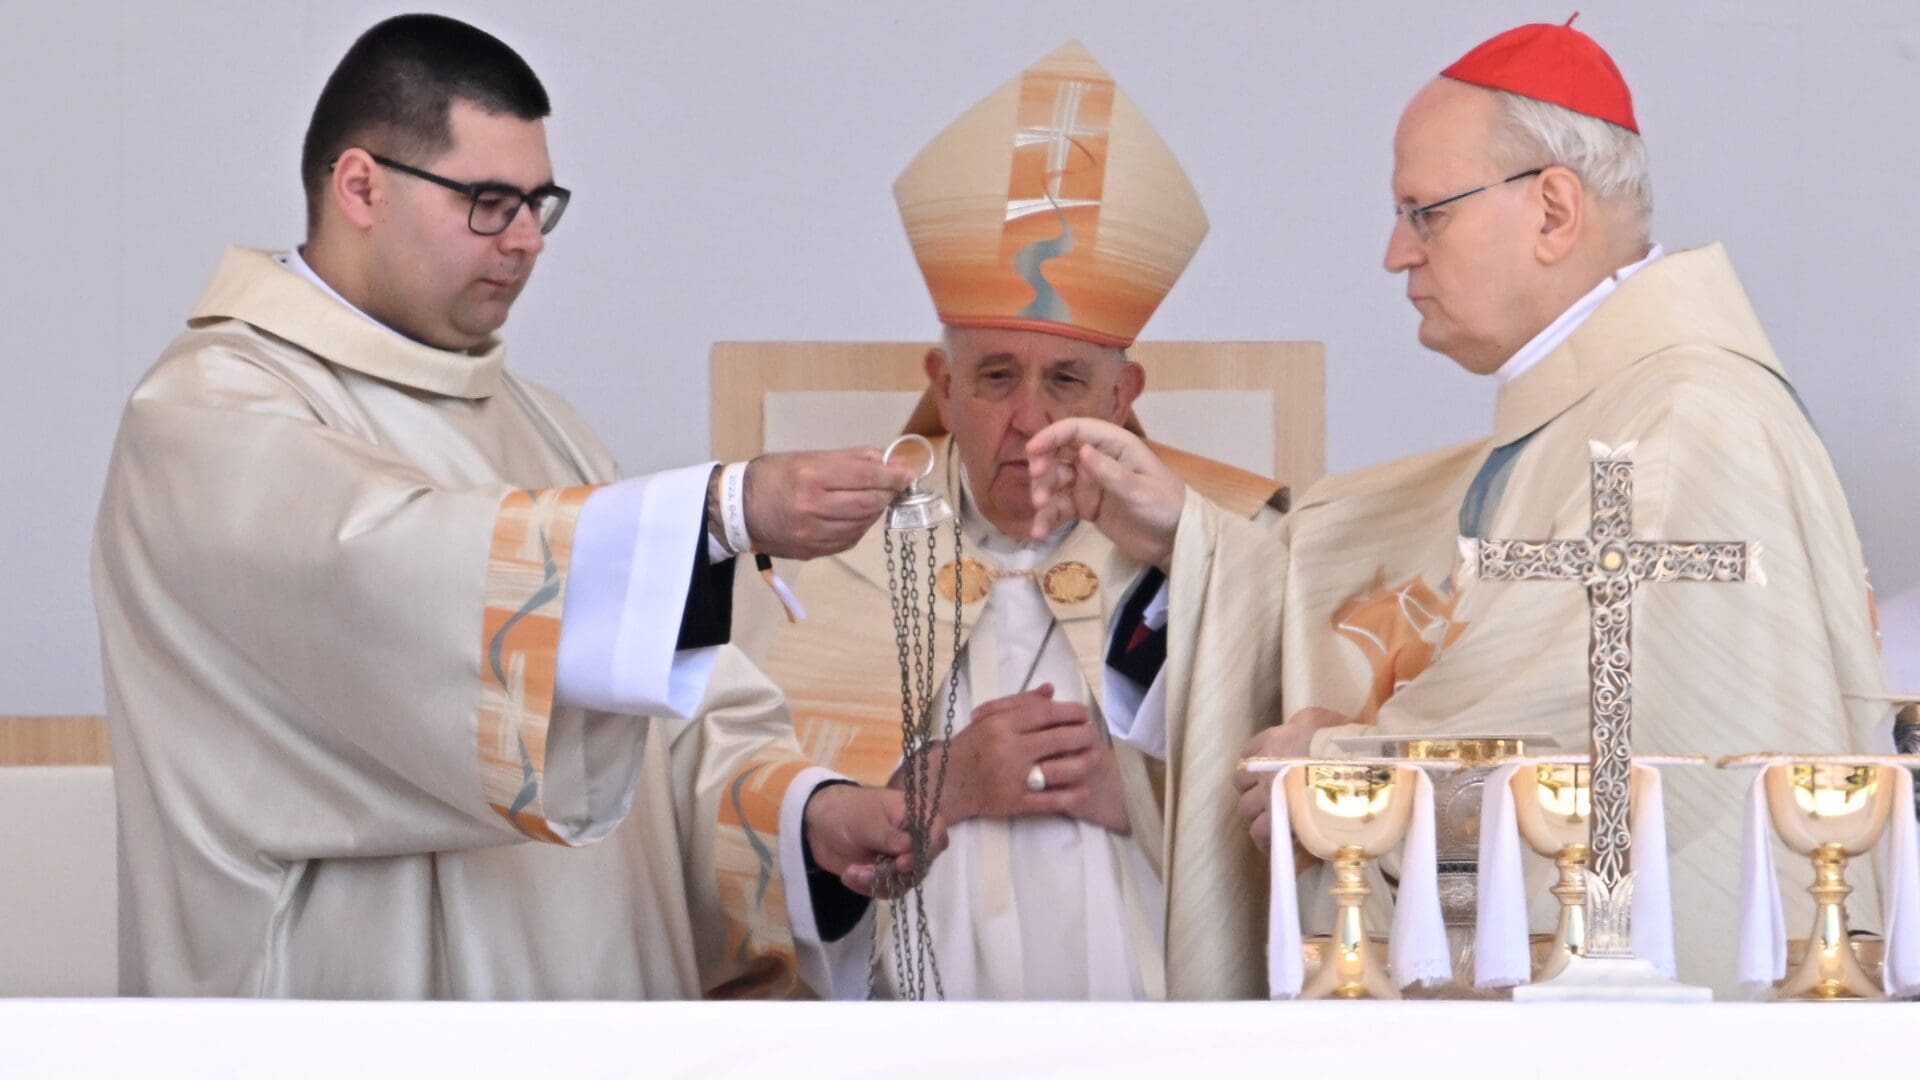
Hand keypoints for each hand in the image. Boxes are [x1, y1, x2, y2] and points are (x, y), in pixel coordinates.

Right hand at [742, 447, 913, 558]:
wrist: (737, 510)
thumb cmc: (773, 475)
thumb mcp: (808, 456)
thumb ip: (850, 459)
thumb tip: (888, 462)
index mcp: (810, 477)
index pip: (864, 477)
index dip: (892, 477)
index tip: (907, 475)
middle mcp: (812, 507)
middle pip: (867, 504)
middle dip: (887, 495)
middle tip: (894, 487)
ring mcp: (811, 534)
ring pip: (861, 525)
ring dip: (875, 512)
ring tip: (875, 499)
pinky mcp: (811, 551)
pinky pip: (848, 541)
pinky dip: (860, 528)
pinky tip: (857, 517)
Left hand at [804, 783, 949, 897]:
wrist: (821, 824)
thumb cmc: (848, 811)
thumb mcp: (868, 822)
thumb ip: (891, 837)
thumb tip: (911, 848)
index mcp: (918, 814)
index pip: (936, 837)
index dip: (922, 854)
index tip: (901, 863)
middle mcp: (917, 837)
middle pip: (921, 865)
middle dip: (891, 872)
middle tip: (864, 870)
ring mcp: (904, 857)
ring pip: (905, 882)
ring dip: (876, 881)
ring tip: (851, 872)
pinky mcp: (891, 874)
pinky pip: (890, 890)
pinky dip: (869, 886)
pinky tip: (851, 875)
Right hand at [910, 685, 1130, 834]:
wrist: (945, 782)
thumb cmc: (969, 746)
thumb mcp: (988, 718)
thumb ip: (1020, 703)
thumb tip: (1051, 690)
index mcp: (1001, 724)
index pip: (1046, 714)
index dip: (1071, 712)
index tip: (1084, 714)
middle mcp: (1008, 749)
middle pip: (1058, 740)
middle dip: (1082, 736)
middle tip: (1092, 735)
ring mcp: (1012, 778)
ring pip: (1059, 770)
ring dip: (1083, 764)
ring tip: (1094, 758)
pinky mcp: (1014, 802)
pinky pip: (1050, 800)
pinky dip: (1071, 795)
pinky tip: (1084, 789)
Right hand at [1024, 418, 1183, 570]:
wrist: (1174, 541)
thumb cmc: (1165, 507)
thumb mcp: (1139, 490)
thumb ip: (1110, 472)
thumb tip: (1081, 450)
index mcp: (1114, 445)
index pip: (1076, 430)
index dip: (1051, 436)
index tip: (1031, 451)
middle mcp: (1098, 459)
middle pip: (1059, 453)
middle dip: (1043, 466)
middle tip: (1037, 486)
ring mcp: (1090, 483)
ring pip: (1055, 480)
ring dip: (1043, 492)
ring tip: (1041, 509)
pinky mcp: (1086, 507)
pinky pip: (1060, 507)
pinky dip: (1048, 517)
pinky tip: (1039, 532)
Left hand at [1232, 707, 1354, 851]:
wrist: (1356, 771)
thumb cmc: (1348, 745)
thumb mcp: (1327, 723)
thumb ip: (1311, 724)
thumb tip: (1307, 723)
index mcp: (1275, 740)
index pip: (1249, 752)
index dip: (1256, 767)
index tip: (1267, 776)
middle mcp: (1264, 766)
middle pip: (1242, 783)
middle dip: (1253, 792)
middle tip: (1271, 803)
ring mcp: (1266, 793)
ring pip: (1247, 809)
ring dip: (1258, 816)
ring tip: (1275, 825)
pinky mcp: (1274, 820)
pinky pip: (1259, 832)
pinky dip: (1267, 839)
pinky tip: (1278, 841)